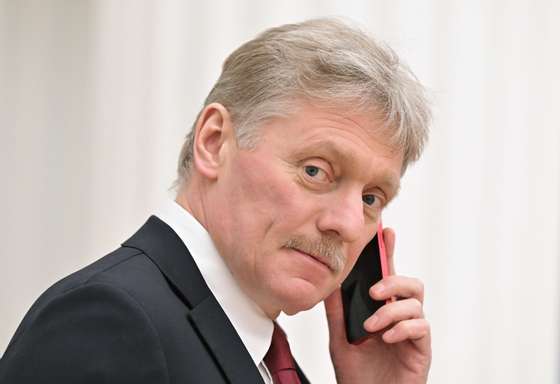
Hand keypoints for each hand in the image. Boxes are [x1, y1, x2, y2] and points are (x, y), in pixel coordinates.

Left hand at [324, 228, 430, 383]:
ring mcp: (412, 332)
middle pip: (411, 284)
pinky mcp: (421, 349)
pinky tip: (386, 338)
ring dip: (391, 310)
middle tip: (373, 291)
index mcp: (381, 310)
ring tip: (371, 326)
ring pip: (416, 302)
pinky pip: (421, 327)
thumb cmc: (357, 372)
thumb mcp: (340, 337)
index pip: (387, 276)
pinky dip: (402, 328)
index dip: (389, 253)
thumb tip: (329, 283)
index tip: (385, 232)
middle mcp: (399, 317)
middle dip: (393, 280)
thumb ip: (337, 311)